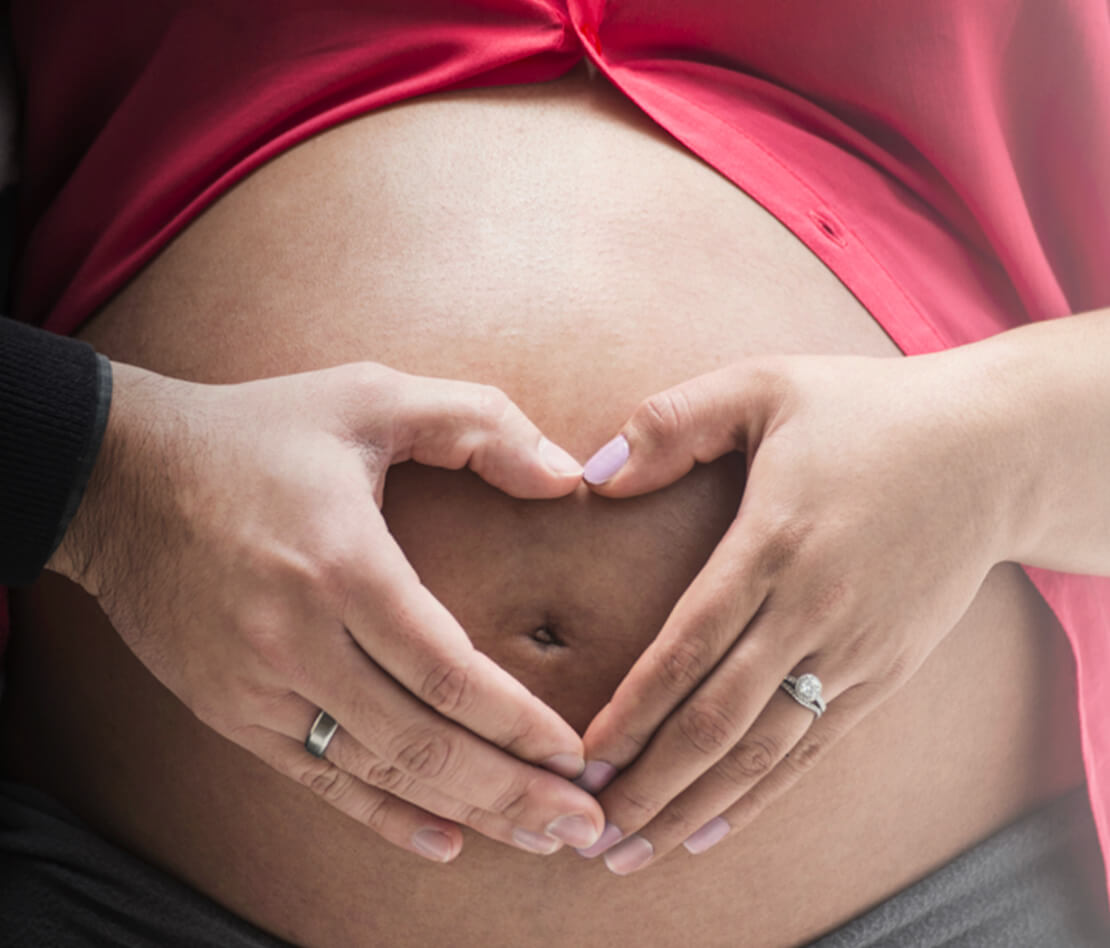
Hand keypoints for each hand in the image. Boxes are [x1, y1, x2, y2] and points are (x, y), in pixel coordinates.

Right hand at [48, 360, 604, 861]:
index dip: (519, 723)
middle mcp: (297, 640)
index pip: (448, 673)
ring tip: (536, 837)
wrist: (118, 477)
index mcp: (342, 565)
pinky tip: (444, 840)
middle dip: (513, 792)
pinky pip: (317, 778)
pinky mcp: (229, 710)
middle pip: (422, 743)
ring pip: (377, 773)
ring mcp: (256, 686)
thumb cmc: (255, 433)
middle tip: (585, 823)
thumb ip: (478, 423)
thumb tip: (566, 475)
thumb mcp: (370, 394)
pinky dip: (384, 817)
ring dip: (465, 812)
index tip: (576, 753)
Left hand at [576, 349, 1021, 872]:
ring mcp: (855, 651)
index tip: (581, 759)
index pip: (688, 647)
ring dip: (694, 807)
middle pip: (719, 720)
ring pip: (764, 752)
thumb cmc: (868, 411)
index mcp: (774, 542)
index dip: (630, 712)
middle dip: (649, 783)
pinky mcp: (885, 673)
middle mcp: (814, 609)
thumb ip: (674, 422)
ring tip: (634, 852)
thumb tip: (595, 474)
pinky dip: (761, 798)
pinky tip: (714, 829)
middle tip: (588, 835)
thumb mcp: (766, 386)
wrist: (994, 452)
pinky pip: (815, 751)